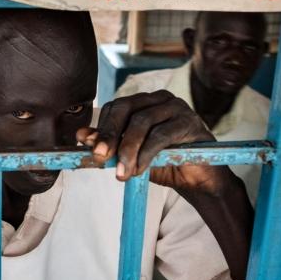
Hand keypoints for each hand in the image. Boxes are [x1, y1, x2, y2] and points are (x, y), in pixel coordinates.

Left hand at [76, 91, 227, 194]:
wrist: (198, 180)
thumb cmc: (164, 163)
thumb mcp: (132, 155)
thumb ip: (110, 145)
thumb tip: (82, 136)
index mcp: (144, 102)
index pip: (116, 107)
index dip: (102, 127)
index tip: (92, 151)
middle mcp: (160, 99)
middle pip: (127, 108)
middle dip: (110, 133)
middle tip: (101, 157)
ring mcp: (177, 107)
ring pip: (143, 121)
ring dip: (128, 149)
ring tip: (123, 172)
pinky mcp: (190, 122)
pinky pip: (162, 135)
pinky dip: (146, 153)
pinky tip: (140, 168)